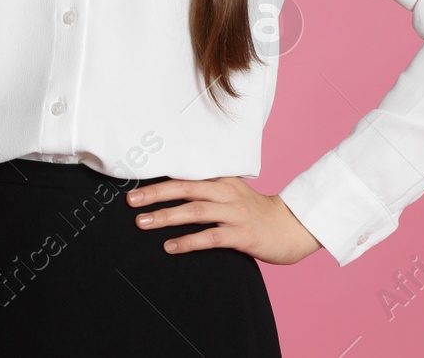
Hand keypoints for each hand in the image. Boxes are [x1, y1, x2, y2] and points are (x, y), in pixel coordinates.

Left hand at [126, 176, 322, 264]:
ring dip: (166, 216)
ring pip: (195, 211)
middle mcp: (227, 193)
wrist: (292, 227)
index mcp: (222, 180)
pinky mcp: (243, 235)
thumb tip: (173, 197)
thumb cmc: (256, 213)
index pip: (186, 176)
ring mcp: (235, 213)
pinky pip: (211, 237)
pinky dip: (188, 241)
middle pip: (185, 188)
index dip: (160, 180)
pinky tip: (171, 246)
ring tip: (143, 222)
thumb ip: (208, 193)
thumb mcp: (232, 195)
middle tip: (131, 201)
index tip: (135, 184)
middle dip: (156, 194)